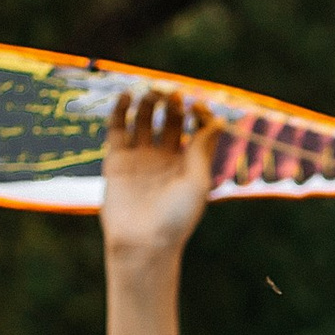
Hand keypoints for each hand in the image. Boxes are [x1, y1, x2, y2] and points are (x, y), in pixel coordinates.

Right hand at [103, 90, 221, 259]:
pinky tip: (127, 96)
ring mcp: (140, 157)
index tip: (196, 104)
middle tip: (172, 93)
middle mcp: (165, 157)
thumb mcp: (198, 182)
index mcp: (189, 163)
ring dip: (148, 102)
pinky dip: (121, 110)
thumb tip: (217, 121)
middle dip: (172, 103)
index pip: (194, 128)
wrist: (143, 242)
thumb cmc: (176, 218)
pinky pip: (118, 129)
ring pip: (144, 119)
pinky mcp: (117, 159)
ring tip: (152, 92)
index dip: (196, 113)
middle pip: (169, 120)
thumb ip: (203, 150)